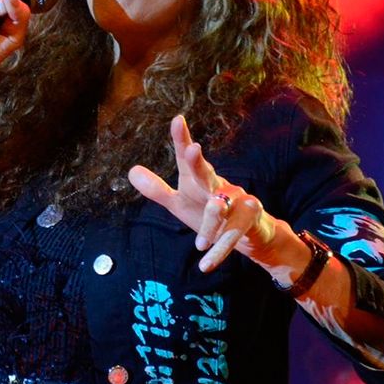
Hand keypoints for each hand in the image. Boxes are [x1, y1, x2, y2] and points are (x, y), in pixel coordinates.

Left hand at [128, 115, 276, 271]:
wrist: (252, 234)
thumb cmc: (211, 213)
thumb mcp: (180, 203)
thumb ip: (157, 190)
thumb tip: (131, 171)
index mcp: (199, 180)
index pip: (188, 158)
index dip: (182, 139)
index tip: (177, 120)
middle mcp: (219, 186)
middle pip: (207, 174)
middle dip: (199, 163)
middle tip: (192, 150)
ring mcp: (238, 202)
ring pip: (221, 209)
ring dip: (211, 223)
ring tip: (199, 241)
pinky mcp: (250, 221)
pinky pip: (233, 236)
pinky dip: (219, 251)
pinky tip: (205, 264)